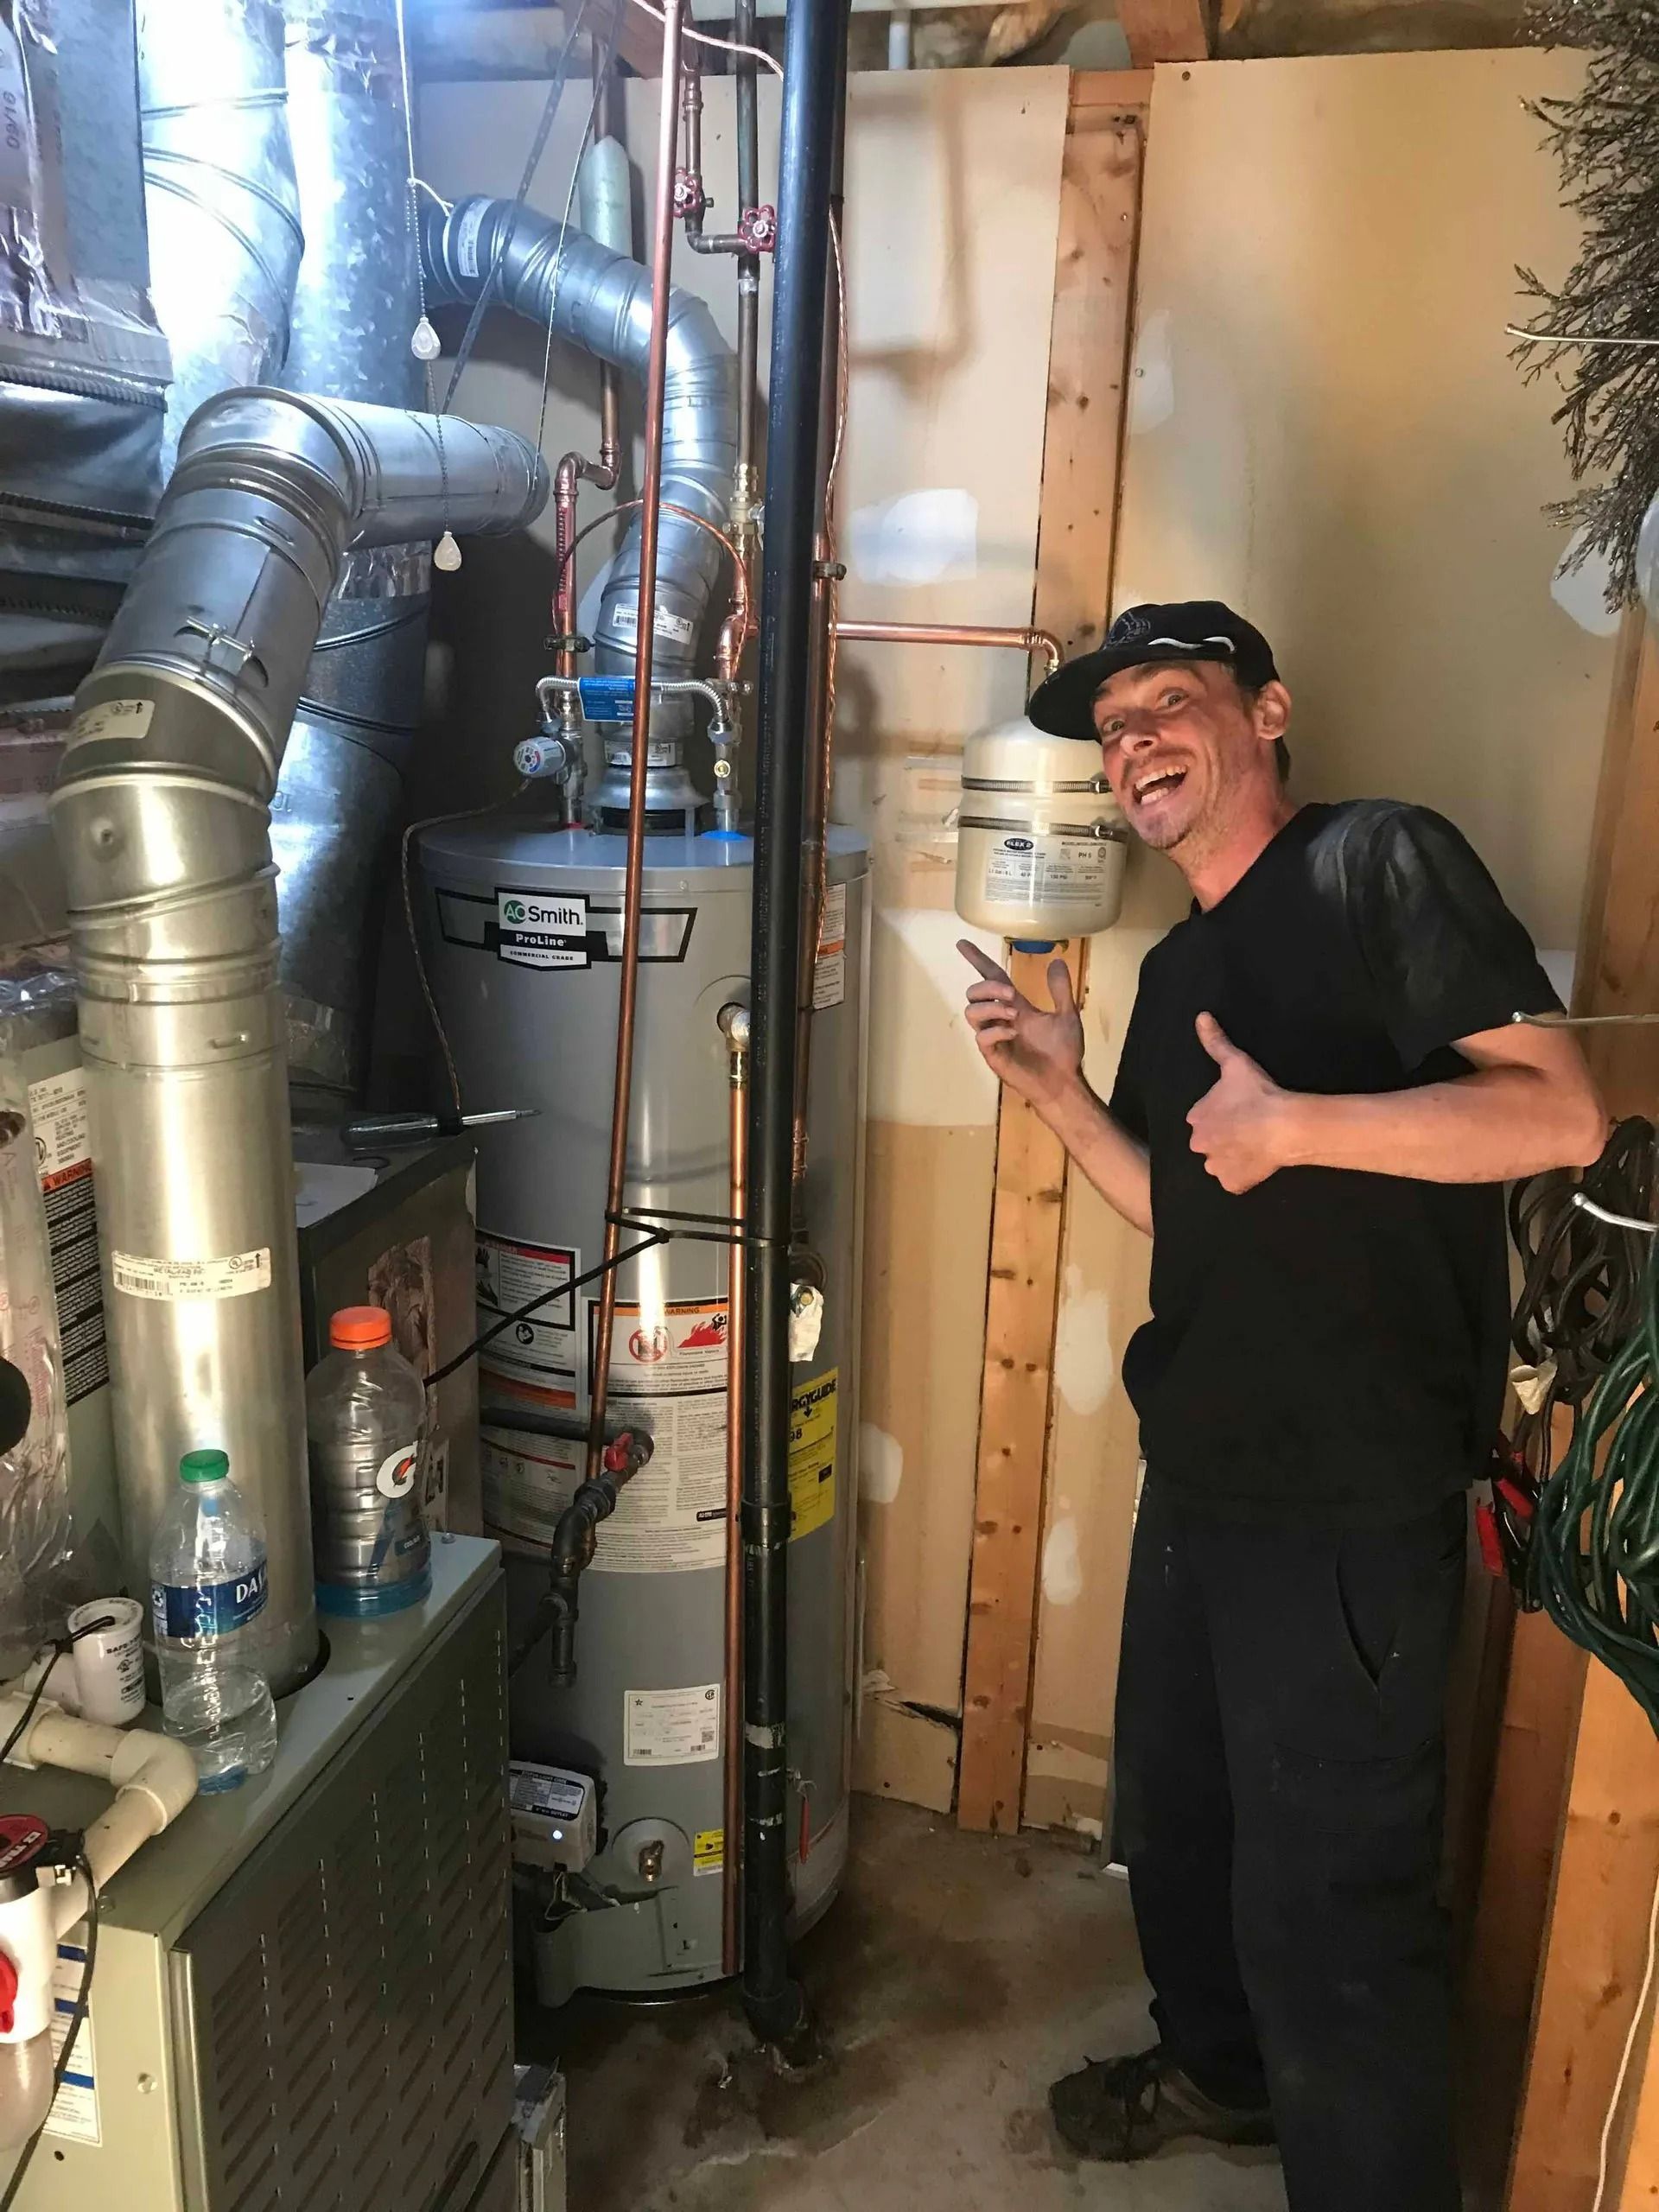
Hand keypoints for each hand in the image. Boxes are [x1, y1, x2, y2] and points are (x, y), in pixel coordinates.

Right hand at [958, 940, 1083, 1110]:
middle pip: (974, 993)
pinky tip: (1014, 1032)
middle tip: (1012, 994)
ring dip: (991, 1007)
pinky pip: (982, 1037)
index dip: (977, 960)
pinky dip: (996, 1030)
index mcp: (1014, 1007)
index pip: (990, 978)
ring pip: (971, 1012)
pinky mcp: (994, 1056)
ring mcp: (994, 1038)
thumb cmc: (1064, 1053)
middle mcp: (999, 1020)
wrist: (1064, 1083)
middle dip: (988, 987)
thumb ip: (1060, 990)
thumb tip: (1057, 960)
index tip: (962, 944)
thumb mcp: (1067, 1015)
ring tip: (1014, 1015)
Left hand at [1186, 1013, 1296, 1192]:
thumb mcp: (1235, 1063)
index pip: (1203, 1116)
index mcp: (1196, 1117)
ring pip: (1220, 1162)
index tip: (1240, 1109)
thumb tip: (1200, 1016)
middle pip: (1210, 1141)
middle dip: (1225, 1136)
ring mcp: (1216, 1167)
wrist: (1283, 1127)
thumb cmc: (1258, 1093)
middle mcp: (1200, 1145)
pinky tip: (1259, 1161)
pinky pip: (1235, 1181)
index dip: (1223, 1113)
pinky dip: (1244, 1174)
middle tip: (1249, 1128)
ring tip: (1255, 1144)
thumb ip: (1215, 1042)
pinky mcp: (1233, 1184)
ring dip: (1233, 1155)